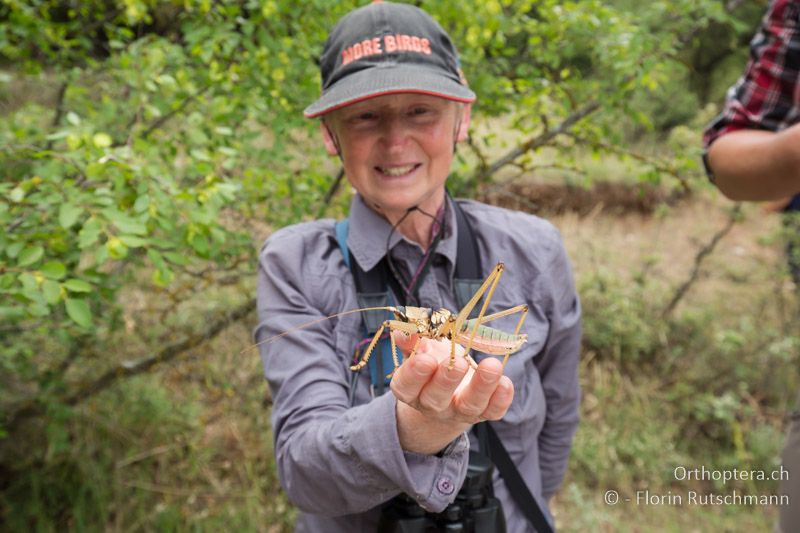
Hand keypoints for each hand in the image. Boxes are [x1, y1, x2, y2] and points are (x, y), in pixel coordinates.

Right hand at [390, 332, 513, 454]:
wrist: (447, 397)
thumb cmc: (432, 366)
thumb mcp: (419, 351)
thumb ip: (412, 341)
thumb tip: (404, 331)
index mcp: (411, 390)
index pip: (407, 386)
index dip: (414, 373)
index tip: (425, 358)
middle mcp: (432, 405)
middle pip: (436, 398)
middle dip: (447, 379)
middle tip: (458, 362)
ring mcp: (459, 411)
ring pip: (469, 405)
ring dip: (481, 386)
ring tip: (492, 366)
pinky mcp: (483, 413)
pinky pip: (493, 411)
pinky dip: (501, 398)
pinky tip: (505, 382)